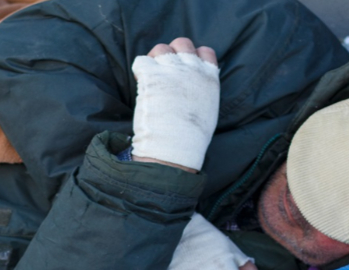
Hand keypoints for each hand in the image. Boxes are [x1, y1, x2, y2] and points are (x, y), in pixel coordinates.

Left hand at [131, 37, 220, 172]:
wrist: (175, 147)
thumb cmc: (191, 137)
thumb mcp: (208, 110)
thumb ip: (202, 91)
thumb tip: (194, 89)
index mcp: (209, 78)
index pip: (205, 52)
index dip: (193, 58)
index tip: (185, 69)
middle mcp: (192, 69)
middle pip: (182, 43)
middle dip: (172, 54)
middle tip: (163, 71)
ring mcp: (172, 70)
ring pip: (160, 49)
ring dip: (153, 60)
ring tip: (150, 77)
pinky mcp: (152, 75)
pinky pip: (141, 61)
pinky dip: (139, 70)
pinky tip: (140, 82)